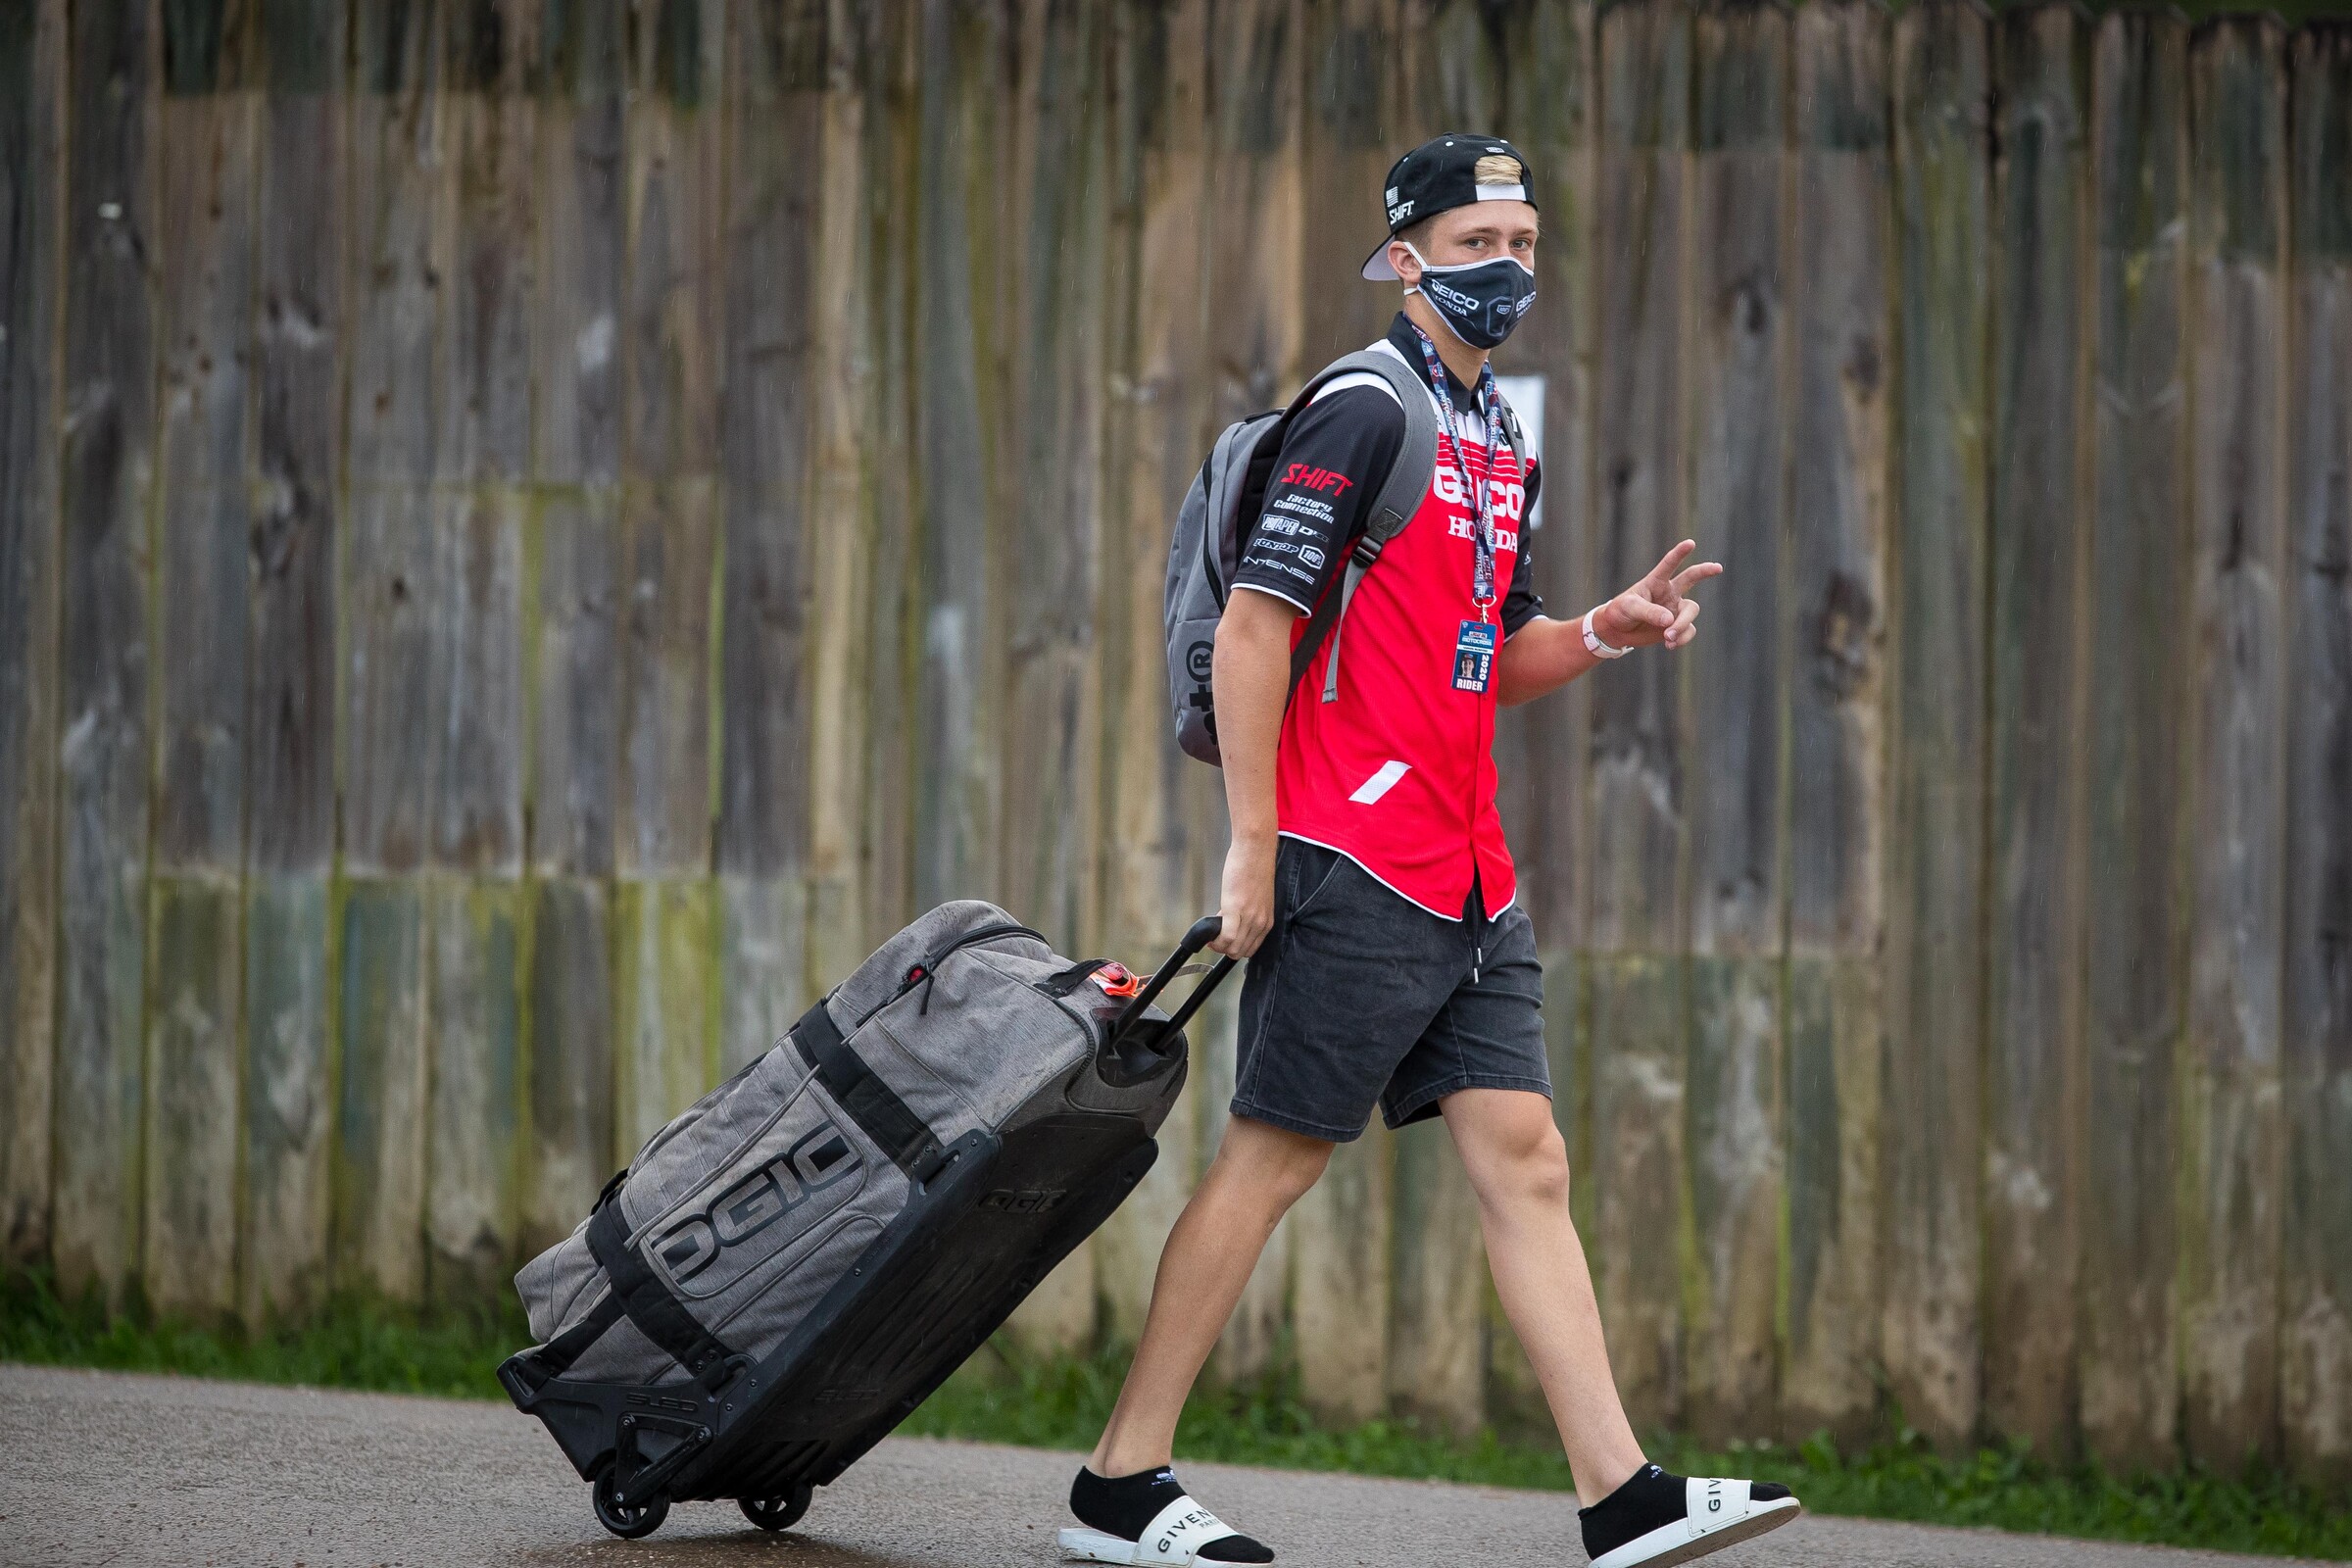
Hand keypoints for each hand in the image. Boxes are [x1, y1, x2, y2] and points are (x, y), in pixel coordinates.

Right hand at [1213, 836, 1276, 958]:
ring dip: (1218, 946)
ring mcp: (1249, 917)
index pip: (1251, 949)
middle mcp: (1260, 922)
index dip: (1235, 947)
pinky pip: (1226, 937)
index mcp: (1266, 920)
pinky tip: (1210, 932)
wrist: (1255, 850)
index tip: (1225, 939)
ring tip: (1212, 934)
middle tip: (1215, 937)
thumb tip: (1231, 920)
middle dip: (1224, 949)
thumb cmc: (1254, 868)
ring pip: (1233, 949)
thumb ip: (1248, 912)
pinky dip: (1215, 940)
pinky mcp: (1235, 909)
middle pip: (1241, 952)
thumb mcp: (1256, 897)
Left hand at [1593, 539, 1720, 651]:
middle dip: (1705, 571)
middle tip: (1718, 567)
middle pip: (1691, 578)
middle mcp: (1669, 592)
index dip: (1679, 554)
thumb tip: (1670, 620)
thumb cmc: (1620, 612)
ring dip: (1682, 625)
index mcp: (1655, 582)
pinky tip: (1669, 644)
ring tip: (1667, 637)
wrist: (1617, 631)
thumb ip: (1649, 612)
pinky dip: (1681, 638)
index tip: (1690, 543)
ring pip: (1691, 611)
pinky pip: (1688, 631)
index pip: (1669, 564)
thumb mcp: (1630, 608)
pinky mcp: (1676, 626)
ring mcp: (1674, 609)